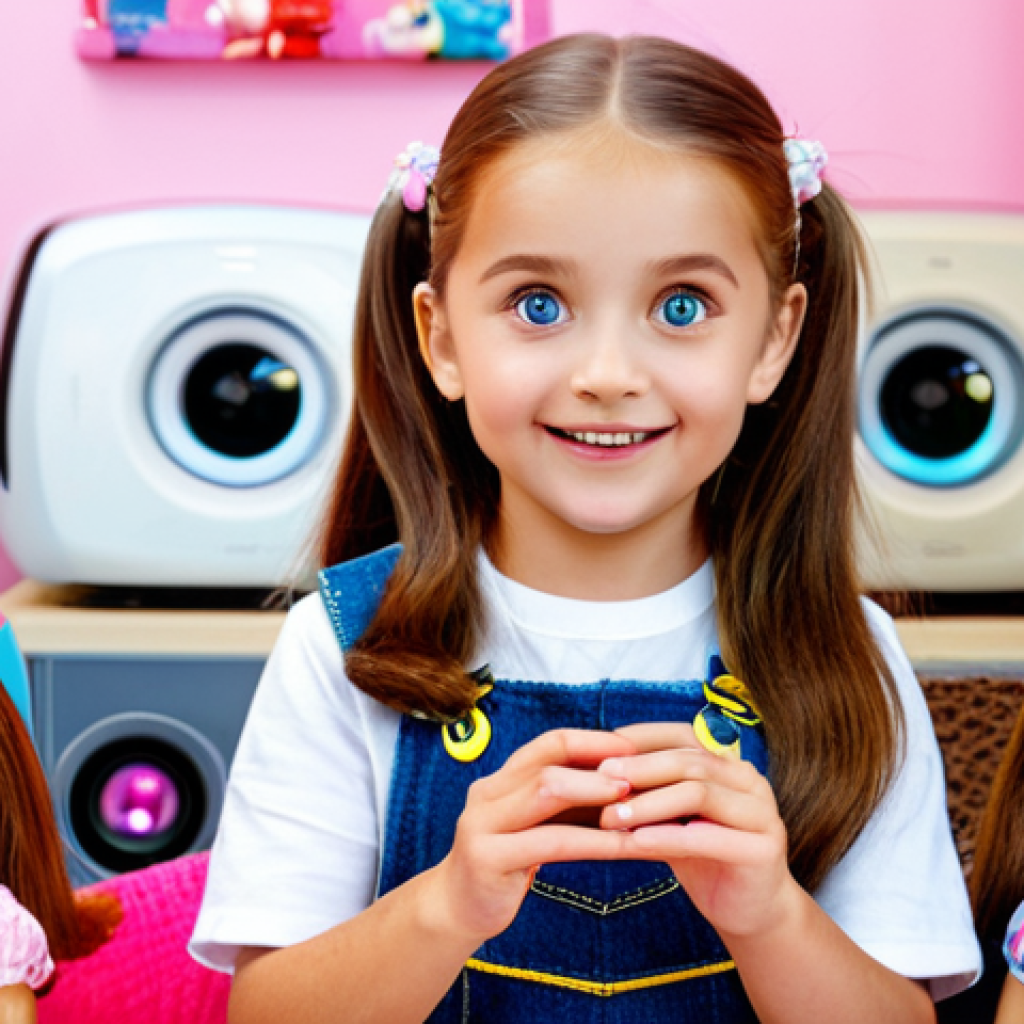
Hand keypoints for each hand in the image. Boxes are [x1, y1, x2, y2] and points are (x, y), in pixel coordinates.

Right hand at [430, 729, 636, 943]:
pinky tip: (623, 846)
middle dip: (597, 765)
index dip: (593, 741)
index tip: (634, 749)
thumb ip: (564, 804)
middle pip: (548, 761)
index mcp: (500, 779)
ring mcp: (483, 824)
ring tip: (633, 802)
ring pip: (546, 791)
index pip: (549, 743)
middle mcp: (488, 793)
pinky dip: (593, 841)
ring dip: (595, 793)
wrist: (456, 909)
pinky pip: (551, 842)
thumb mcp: (532, 826)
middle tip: (639, 776)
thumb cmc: (506, 864)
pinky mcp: (488, 858)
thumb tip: (624, 782)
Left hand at [596, 722, 798, 941]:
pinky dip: (668, 836)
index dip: (641, 738)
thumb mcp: (672, 819)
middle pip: (689, 761)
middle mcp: (748, 779)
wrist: (750, 911)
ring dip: (649, 803)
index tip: (601, 747)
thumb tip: (597, 773)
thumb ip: (649, 794)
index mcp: (727, 763)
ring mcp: (762, 812)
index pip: (682, 736)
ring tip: (611, 816)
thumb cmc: (704, 857)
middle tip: (600, 778)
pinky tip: (637, 842)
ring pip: (698, 793)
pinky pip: (708, 837)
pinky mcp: (763, 849)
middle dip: (640, 768)